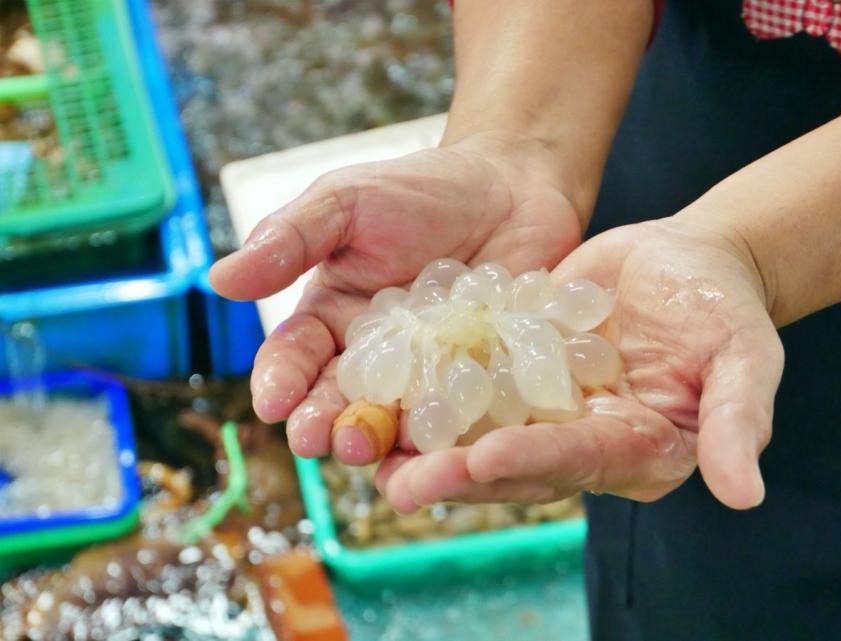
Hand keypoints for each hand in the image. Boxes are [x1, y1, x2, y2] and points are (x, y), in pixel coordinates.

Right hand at [209, 132, 581, 459]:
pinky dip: (447, 434)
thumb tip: (219, 279)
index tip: (272, 403)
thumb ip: (291, 239)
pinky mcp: (480, 383)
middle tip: (317, 438)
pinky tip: (442, 444)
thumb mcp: (347, 201)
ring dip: (377, 438)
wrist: (513, 186)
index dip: (280, 381)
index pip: (294, 357)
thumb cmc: (423, 188)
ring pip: (394, 420)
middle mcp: (374, 358)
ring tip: (367, 446)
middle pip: (338, 401)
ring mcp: (428, 375)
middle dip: (322, 422)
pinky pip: (460, 416)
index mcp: (331, 318)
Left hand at [375, 217, 783, 510]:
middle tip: (401, 482)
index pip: (581, 462)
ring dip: (426, 444)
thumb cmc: (724, 305)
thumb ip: (737, 421)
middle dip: (459, 474)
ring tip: (369, 449)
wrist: (688, 257)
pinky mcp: (517, 369)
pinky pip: (469, 380)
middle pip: (516, 464)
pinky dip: (427, 386)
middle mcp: (582, 440)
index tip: (484, 459)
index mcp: (636, 449)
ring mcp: (545, 408)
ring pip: (477, 432)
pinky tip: (378, 384)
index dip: (534, 462)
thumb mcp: (744, 355)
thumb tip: (746, 496)